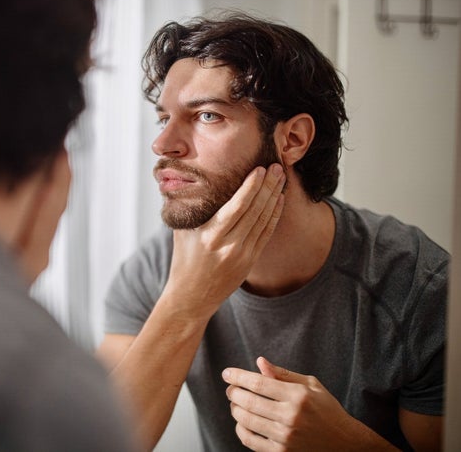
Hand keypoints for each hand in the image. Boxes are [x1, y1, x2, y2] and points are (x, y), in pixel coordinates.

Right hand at [163, 164, 284, 318]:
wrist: (191, 296)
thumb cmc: (183, 260)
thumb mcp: (182, 232)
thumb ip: (190, 207)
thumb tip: (190, 179)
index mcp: (210, 236)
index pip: (237, 206)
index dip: (251, 187)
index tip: (260, 169)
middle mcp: (228, 246)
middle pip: (255, 210)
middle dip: (268, 187)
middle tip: (277, 167)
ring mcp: (242, 255)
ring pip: (263, 221)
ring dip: (274, 197)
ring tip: (281, 179)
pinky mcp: (250, 261)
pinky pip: (266, 234)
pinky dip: (274, 215)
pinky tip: (279, 200)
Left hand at [223, 357, 396, 450]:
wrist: (345, 443)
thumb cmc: (326, 410)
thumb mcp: (311, 385)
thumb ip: (283, 374)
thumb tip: (259, 362)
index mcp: (298, 396)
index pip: (258, 383)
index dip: (238, 376)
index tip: (227, 373)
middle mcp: (291, 416)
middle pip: (249, 401)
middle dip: (233, 392)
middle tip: (230, 389)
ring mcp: (285, 437)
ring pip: (246, 420)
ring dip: (235, 409)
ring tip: (236, 403)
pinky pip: (250, 441)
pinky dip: (241, 430)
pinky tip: (242, 422)